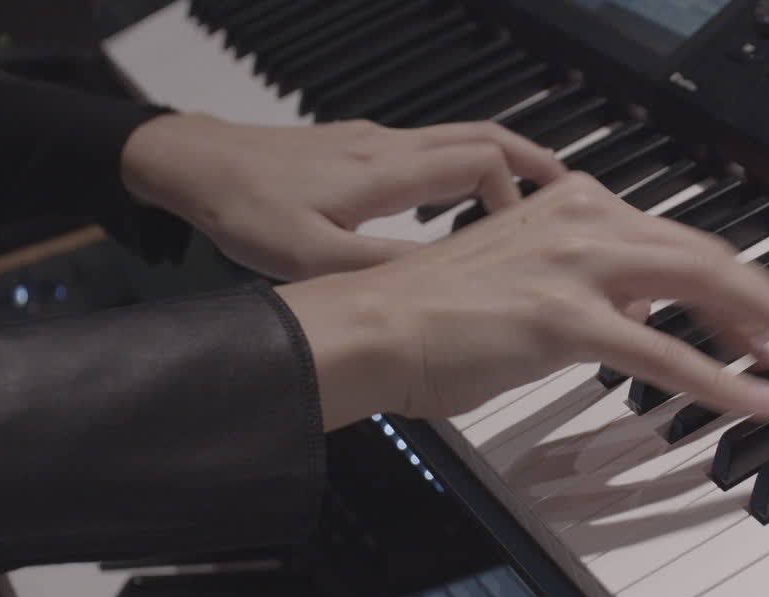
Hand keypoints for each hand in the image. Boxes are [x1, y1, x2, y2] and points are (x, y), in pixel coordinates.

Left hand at [119, 114, 565, 279]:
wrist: (194, 164)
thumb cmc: (245, 208)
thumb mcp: (309, 256)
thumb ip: (377, 270)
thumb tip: (442, 284)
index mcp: (386, 172)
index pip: (481, 163)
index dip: (517, 196)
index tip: (525, 236)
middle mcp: (389, 148)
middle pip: (485, 138)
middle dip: (534, 165)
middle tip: (574, 195)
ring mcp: (375, 143)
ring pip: (460, 139)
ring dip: (503, 164)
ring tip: (532, 199)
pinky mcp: (358, 149)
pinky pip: (431, 149)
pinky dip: (465, 168)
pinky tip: (459, 203)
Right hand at [276, 172, 768, 430]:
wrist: (373, 323)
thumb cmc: (431, 309)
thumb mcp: (519, 274)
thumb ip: (579, 280)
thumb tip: (625, 310)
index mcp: (571, 207)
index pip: (674, 238)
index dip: (727, 277)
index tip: (755, 307)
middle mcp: (582, 223)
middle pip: (704, 254)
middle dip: (766, 294)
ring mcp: (576, 268)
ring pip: (698, 285)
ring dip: (759, 324)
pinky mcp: (565, 319)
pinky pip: (661, 352)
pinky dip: (716, 379)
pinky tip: (750, 399)